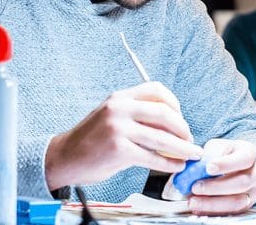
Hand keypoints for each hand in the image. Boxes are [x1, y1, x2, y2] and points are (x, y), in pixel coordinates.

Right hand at [44, 81, 202, 190]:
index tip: (181, 117)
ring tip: (190, 154)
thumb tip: (171, 126)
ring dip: (182, 148)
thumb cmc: (91, 139)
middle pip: (164, 112)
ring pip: (161, 137)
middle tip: (190, 139)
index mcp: (120, 97)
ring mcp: (118, 128)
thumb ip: (137, 116)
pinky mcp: (118, 150)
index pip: (156, 89)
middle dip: (183, 127)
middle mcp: (119, 108)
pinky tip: (175, 166)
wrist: (64, 157)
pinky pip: (152, 157)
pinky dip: (168, 163)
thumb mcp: (112, 116)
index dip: (175, 103)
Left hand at [187, 139, 255, 214]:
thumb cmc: (228, 153)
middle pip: (240, 183)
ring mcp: (253, 192)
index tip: (209, 167)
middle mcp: (255, 174)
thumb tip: (197, 165)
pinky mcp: (246, 206)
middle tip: (196, 187)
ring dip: (213, 203)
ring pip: (236, 202)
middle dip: (215, 187)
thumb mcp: (220, 146)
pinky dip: (213, 211)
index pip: (242, 159)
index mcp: (250, 154)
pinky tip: (199, 208)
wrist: (240, 164)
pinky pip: (231, 212)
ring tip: (194, 201)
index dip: (226, 164)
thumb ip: (211, 153)